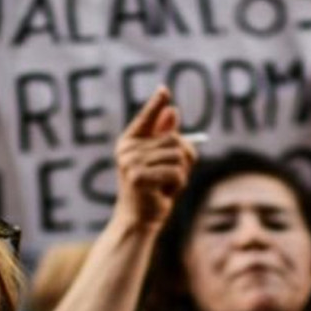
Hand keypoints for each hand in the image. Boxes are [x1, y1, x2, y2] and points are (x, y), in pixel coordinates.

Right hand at [113, 87, 197, 228]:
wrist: (138, 220)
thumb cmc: (152, 191)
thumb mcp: (162, 162)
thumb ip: (167, 138)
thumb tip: (173, 111)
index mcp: (130, 142)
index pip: (146, 117)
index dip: (156, 104)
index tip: (165, 90)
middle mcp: (127, 149)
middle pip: (174, 139)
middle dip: (183, 160)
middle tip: (170, 178)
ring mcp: (131, 162)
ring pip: (178, 156)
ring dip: (181, 174)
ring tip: (165, 187)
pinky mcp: (139, 177)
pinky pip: (176, 172)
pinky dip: (178, 184)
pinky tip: (164, 194)